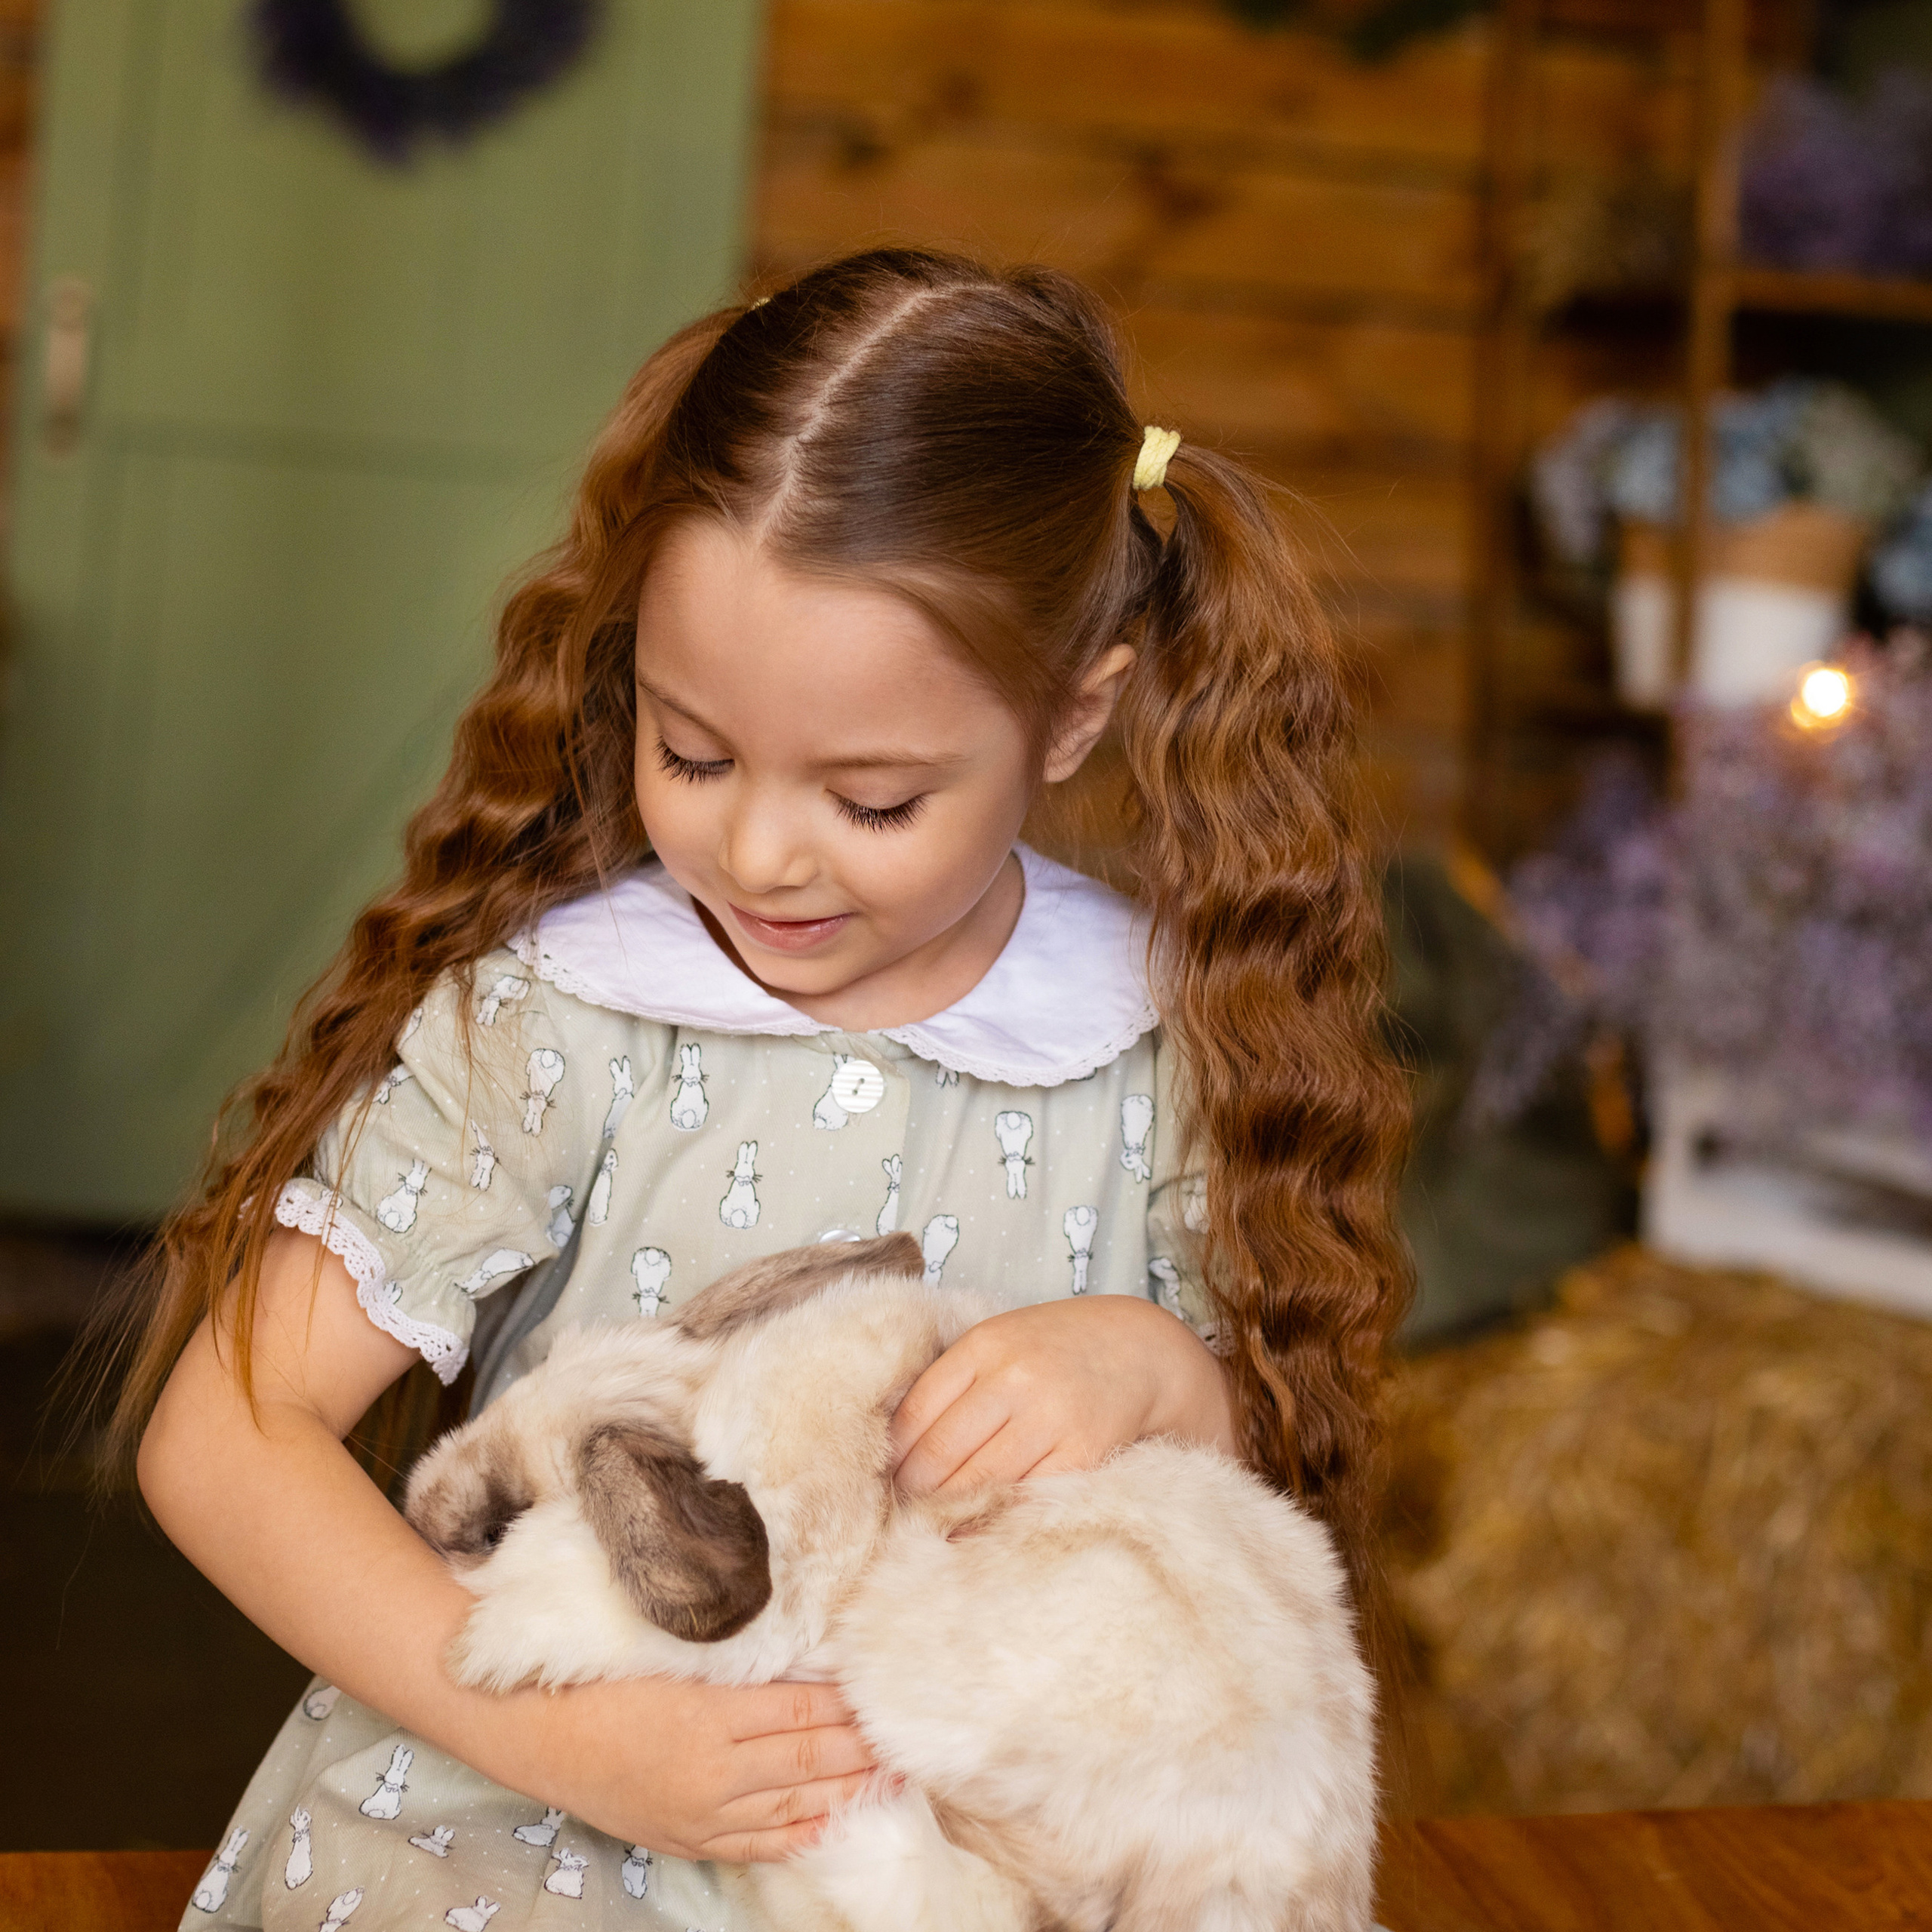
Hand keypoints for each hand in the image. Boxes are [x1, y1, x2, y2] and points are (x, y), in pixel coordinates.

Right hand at [526, 1674, 882, 1862]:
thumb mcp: (672, 1655)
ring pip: (793, 1805)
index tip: (881, 1690)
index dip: (845, 1702)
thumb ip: (736, 1660)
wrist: (533, 1731)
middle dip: (862, 1750)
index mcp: (709, 1714)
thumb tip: (799, 1654)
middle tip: (907, 1738)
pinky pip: (757, 1843)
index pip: (801, 1709)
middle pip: (808, 1760)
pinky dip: (801, 1833)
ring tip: (891, 1779)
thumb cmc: (600, 1677)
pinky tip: (834, 1823)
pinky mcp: (685, 1838)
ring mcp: (700, 1813)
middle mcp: (712, 1771)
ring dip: (847, 1792)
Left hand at [890, 1295, 1236, 1497]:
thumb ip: (953, 1383)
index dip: (893, 1458)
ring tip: (935, 1519)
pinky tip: (978, 1524)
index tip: (887, 1479)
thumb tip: (896, 1450)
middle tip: (904, 1510)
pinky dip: (994, 1516)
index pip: (914, 1416)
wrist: (1140, 1349)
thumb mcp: (1000, 1343)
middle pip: (939, 1455)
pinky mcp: (1083, 1453)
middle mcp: (1015, 1378)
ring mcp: (1050, 1417)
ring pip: (977, 1482)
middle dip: (915, 1491)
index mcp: (984, 1346)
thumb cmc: (1055, 1351)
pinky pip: (1023, 1497)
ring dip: (949, 1508)